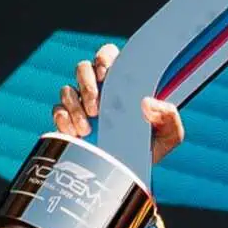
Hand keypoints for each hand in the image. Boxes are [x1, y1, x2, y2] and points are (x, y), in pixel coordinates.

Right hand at [52, 43, 185, 164]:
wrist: (134, 172)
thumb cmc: (153, 146)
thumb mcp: (170, 133)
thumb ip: (168, 116)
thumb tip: (147, 103)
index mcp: (122, 83)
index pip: (108, 56)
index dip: (103, 59)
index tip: (105, 75)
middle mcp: (100, 89)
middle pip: (82, 68)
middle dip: (86, 85)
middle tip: (96, 109)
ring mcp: (81, 104)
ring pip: (67, 90)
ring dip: (74, 106)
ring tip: (87, 128)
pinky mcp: (69, 121)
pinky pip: (57, 111)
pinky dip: (62, 120)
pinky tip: (74, 133)